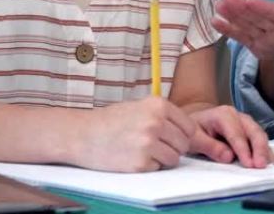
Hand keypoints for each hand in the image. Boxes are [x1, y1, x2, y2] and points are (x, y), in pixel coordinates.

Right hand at [76, 97, 195, 172]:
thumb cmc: (111, 121)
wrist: (81, 134)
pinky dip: (147, 166)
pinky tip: (131, 156)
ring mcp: (148, 143)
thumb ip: (165, 116)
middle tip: (154, 146)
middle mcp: (156, 122)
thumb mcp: (140, 107)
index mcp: (159, 105)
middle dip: (173, 148)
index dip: (182, 135)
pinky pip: (157, 168)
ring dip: (162, 159)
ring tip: (142, 150)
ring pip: (173, 159)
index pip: (189, 127)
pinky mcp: (140, 162)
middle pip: (184, 144)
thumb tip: (192, 133)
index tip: (170, 138)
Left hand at [188, 106, 273, 168]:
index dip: (243, 149)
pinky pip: (260, 142)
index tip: (248, 164)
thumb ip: (210, 146)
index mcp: (223, 115)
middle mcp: (238, 117)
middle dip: (259, 149)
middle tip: (261, 165)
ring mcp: (245, 124)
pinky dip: (265, 152)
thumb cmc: (193, 130)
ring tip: (268, 166)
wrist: (196, 123)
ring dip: (265, 151)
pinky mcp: (249, 133)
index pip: (236, 133)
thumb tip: (228, 156)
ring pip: (260, 136)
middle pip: (253, 131)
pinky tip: (269, 162)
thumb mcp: (194, 138)